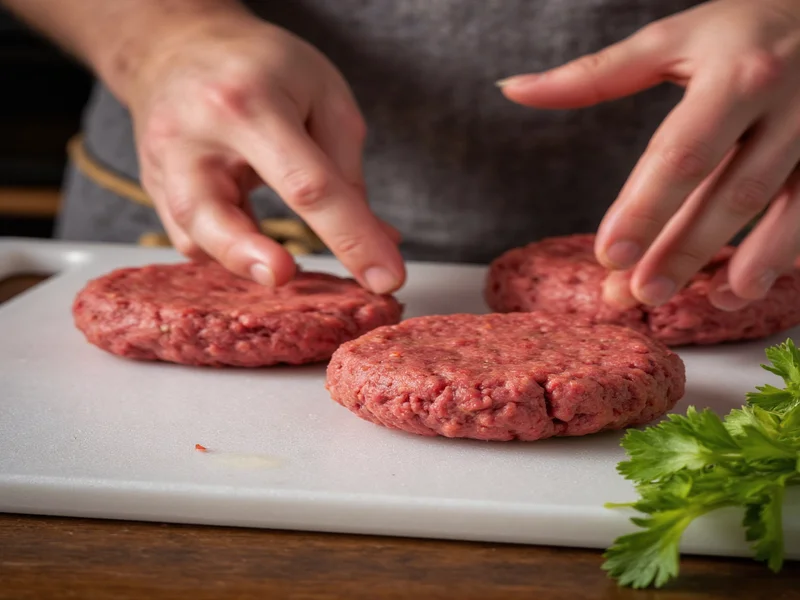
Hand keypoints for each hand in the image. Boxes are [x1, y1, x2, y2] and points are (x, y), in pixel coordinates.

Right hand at [125, 12, 403, 291]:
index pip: (307, 186)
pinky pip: (189, 238)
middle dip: (247, 255)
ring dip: (242, 261)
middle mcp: (193, 137)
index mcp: (248, 104)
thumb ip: (347, 172)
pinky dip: (226, 252)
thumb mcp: (323, 96)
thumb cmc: (261, 66)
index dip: (351, 237)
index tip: (385, 278)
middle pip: (211, 213)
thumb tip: (378, 242)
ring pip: (193, 235)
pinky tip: (254, 246)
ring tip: (282, 265)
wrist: (180, 45)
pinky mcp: (154, 189)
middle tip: (285, 276)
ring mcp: (164, 166)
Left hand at [499, 0, 799, 309]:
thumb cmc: (746, 27)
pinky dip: (785, 257)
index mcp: (735, 75)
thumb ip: (595, 75)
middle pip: (730, 193)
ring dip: (745, 265)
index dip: (645, 208)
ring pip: (786, 211)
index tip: (608, 255)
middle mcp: (787, 106)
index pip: (682, 153)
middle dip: (682, 250)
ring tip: (698, 302)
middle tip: (637, 295)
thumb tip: (513, 89)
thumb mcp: (673, 39)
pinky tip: (743, 290)